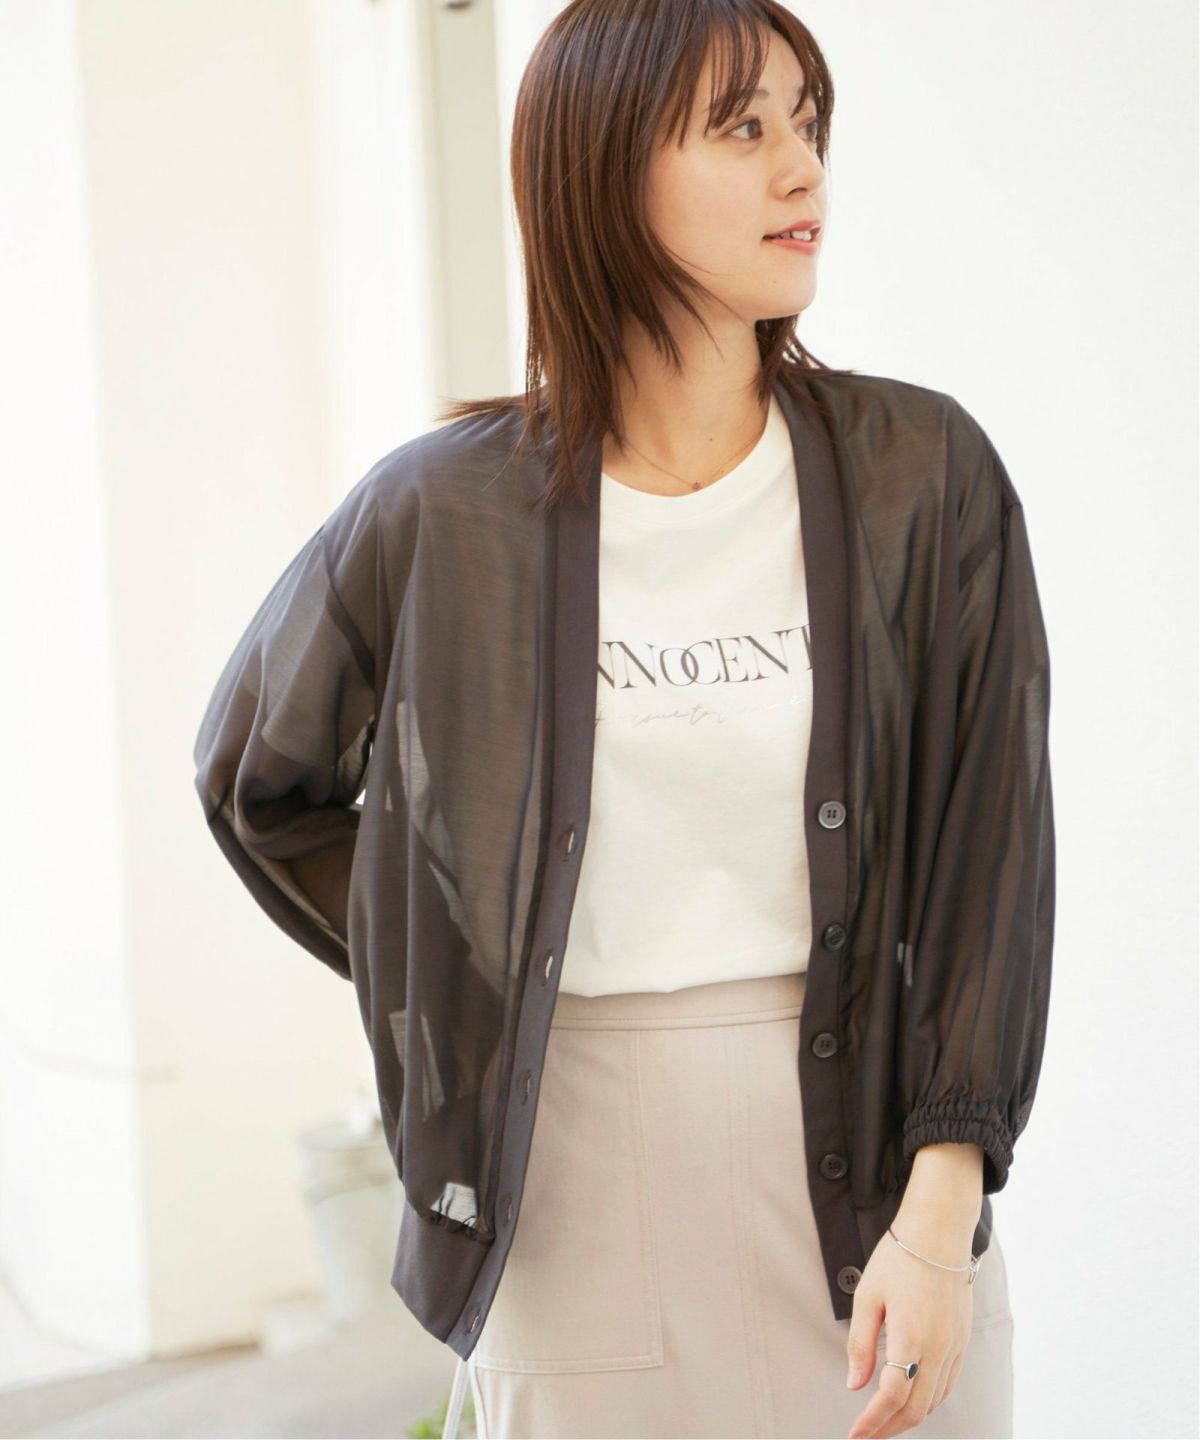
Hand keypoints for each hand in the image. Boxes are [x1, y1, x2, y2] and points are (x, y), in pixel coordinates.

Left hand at [844, 1208, 976, 1438]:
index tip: (855, 1434)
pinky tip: (912, 1400)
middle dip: (890, 1428)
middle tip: (867, 1435)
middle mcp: (939, 1348)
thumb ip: (861, 1343)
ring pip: (935, 1401)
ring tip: (884, 1421)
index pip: (892, 1396)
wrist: (938, 1235)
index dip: (872, 1421)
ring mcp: (955, 1347)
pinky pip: (948, 1385)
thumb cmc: (900, 1259)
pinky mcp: (963, 1342)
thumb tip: (855, 1384)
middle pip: (917, 1409)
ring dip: (909, 1418)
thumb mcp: (868, 1296)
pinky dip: (929, 1401)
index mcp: (912, 1337)